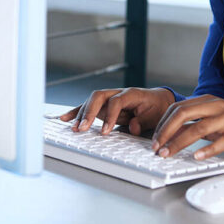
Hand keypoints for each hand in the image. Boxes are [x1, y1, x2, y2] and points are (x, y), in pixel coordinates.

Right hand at [60, 87, 174, 135]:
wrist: (159, 100)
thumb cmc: (157, 107)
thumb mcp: (155, 116)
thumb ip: (144, 121)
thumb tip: (132, 126)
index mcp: (132, 93)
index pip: (117, 101)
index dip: (110, 116)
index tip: (106, 131)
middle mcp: (118, 93)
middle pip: (99, 96)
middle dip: (89, 112)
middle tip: (84, 128)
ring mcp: (110, 97)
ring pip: (91, 101)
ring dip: (81, 114)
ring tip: (74, 128)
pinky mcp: (104, 105)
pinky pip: (88, 107)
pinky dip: (77, 112)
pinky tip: (65, 118)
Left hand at [150, 95, 223, 159]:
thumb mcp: (213, 119)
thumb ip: (194, 123)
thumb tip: (170, 135)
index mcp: (207, 100)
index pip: (177, 108)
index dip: (163, 124)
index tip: (155, 140)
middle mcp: (216, 105)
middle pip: (184, 114)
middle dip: (166, 131)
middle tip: (157, 148)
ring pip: (199, 128)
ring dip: (180, 142)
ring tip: (169, 154)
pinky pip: (221, 141)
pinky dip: (207, 149)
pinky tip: (197, 156)